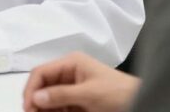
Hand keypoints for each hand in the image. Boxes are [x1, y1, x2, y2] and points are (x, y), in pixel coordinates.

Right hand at [22, 52, 139, 111]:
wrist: (141, 102)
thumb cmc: (119, 93)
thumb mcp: (90, 93)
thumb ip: (62, 95)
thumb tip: (37, 97)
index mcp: (71, 63)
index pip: (41, 72)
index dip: (31, 89)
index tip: (28, 107)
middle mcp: (69, 74)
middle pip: (42, 86)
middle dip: (35, 100)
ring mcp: (72, 89)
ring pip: (48, 99)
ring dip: (43, 109)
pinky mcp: (77, 103)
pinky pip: (58, 108)